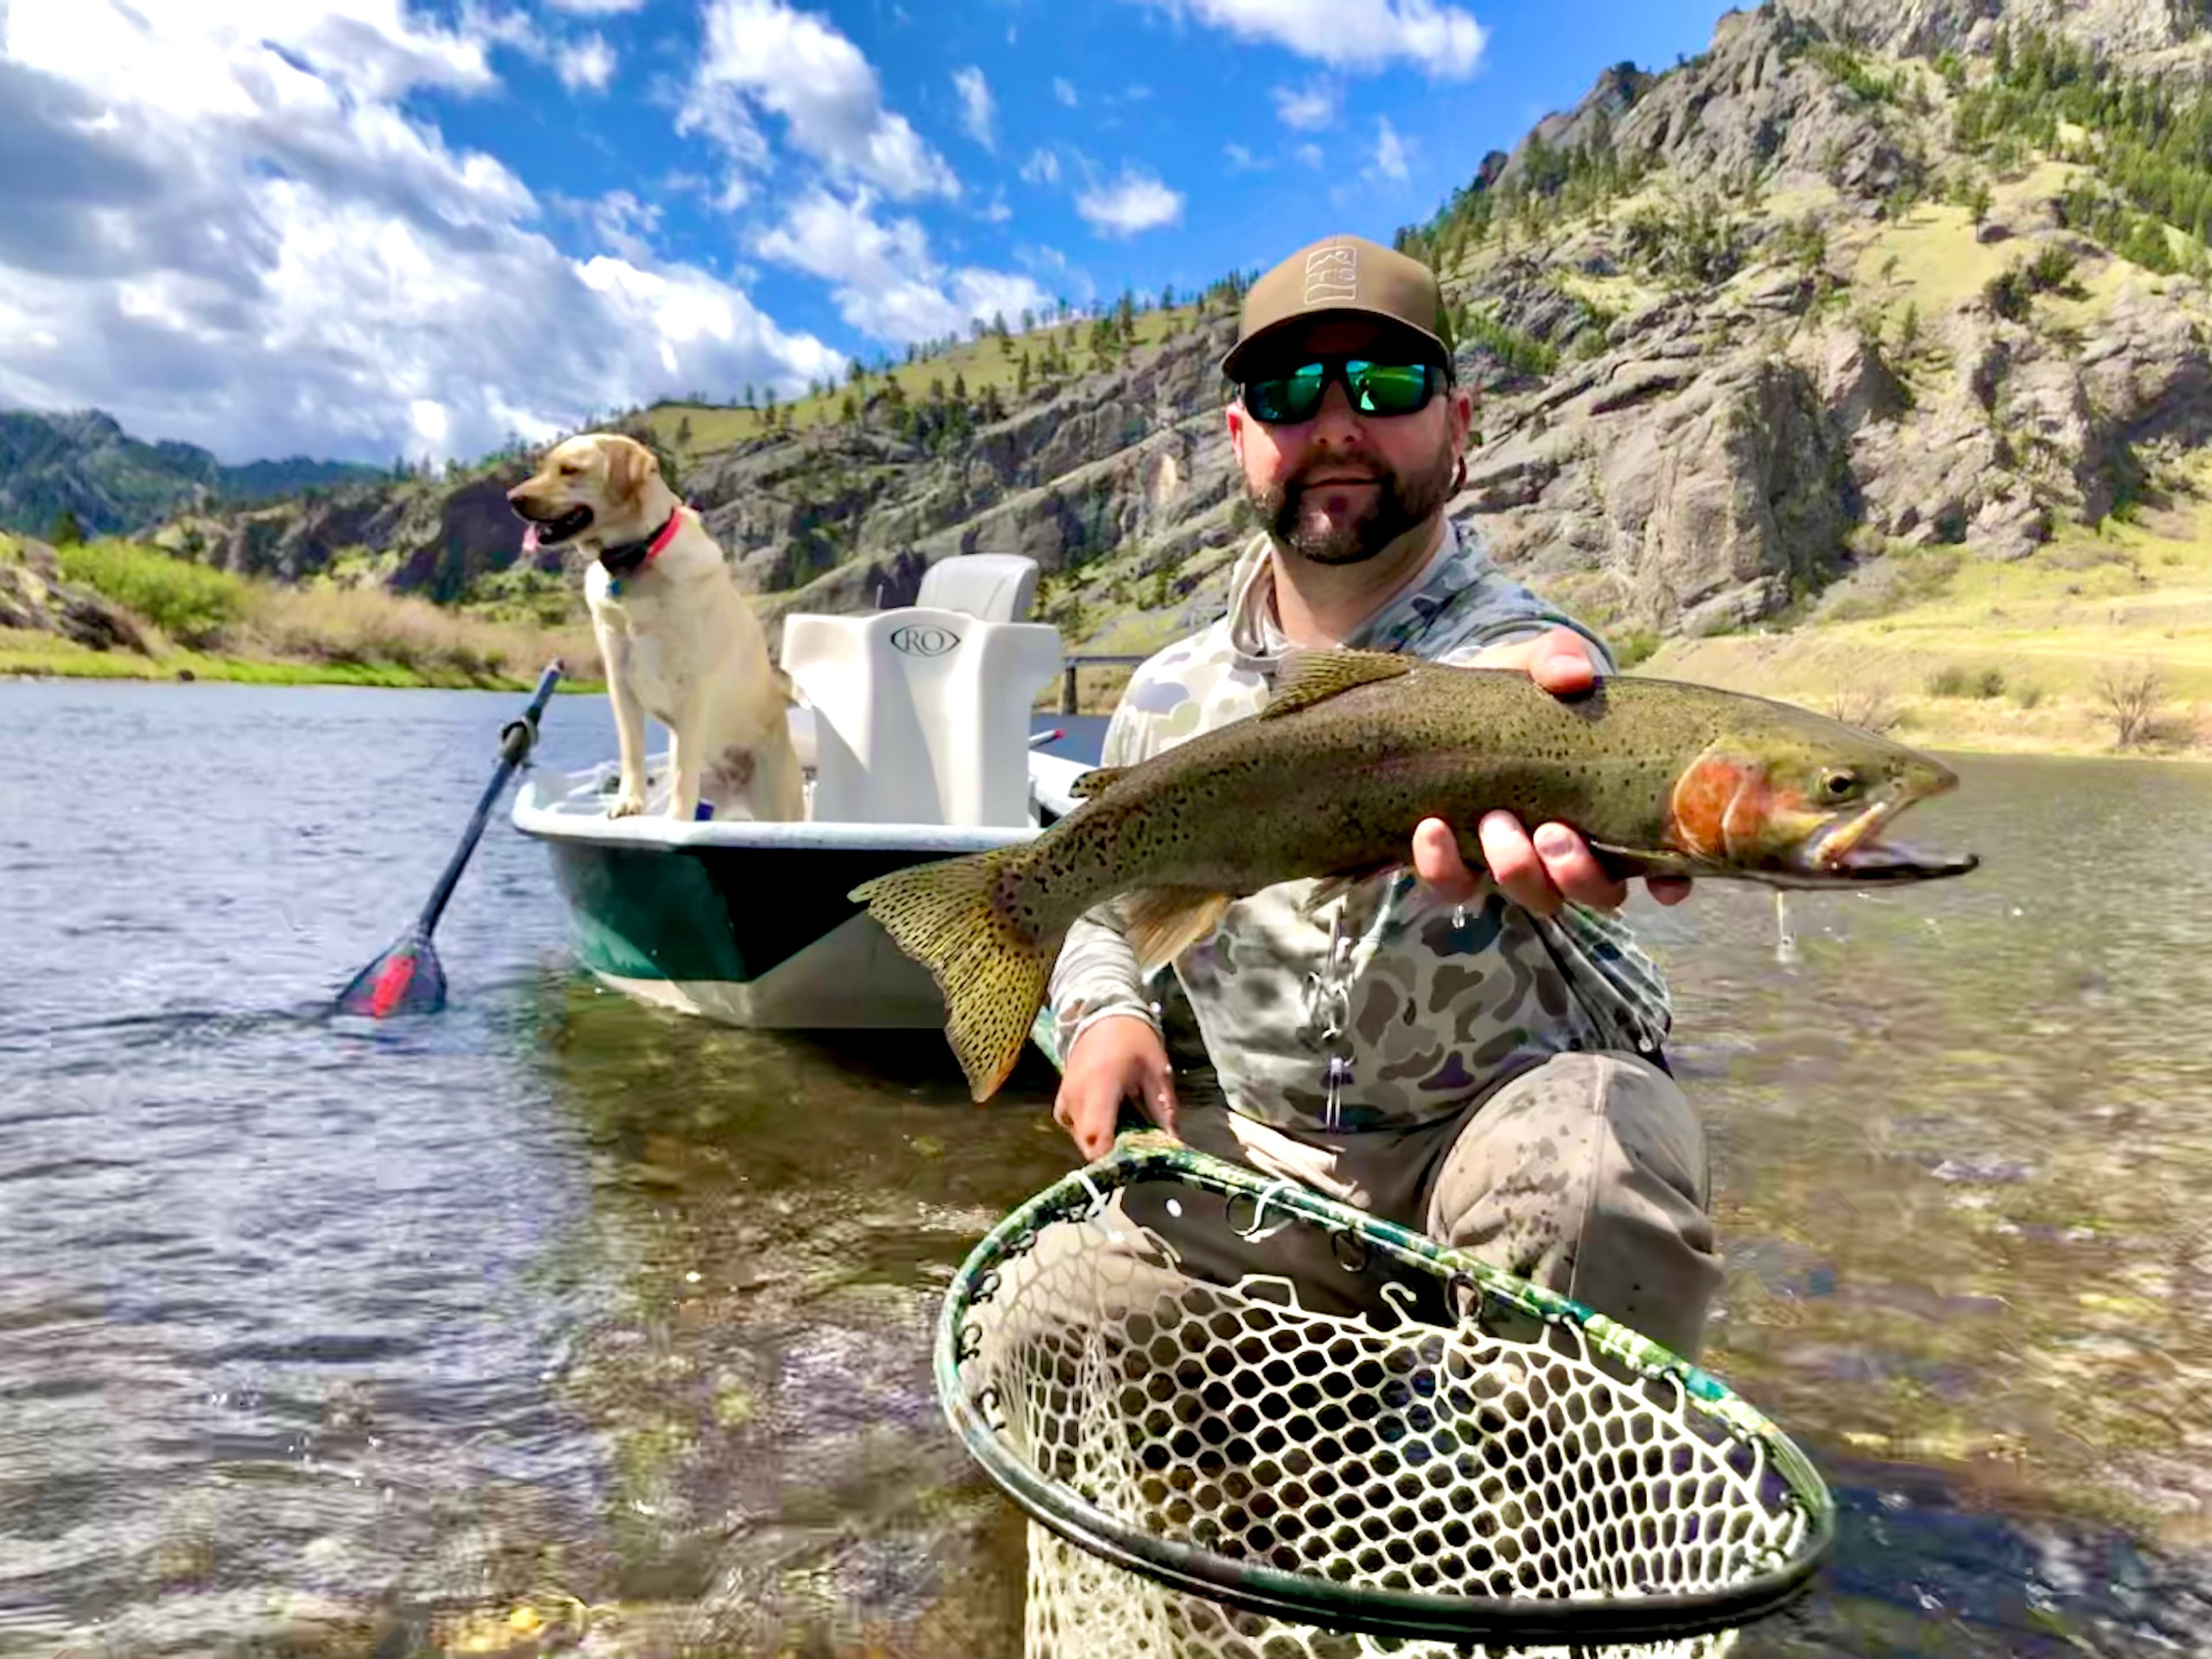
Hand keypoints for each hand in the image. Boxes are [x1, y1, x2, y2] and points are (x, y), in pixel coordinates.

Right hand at [1055, 1015, 1177, 1160]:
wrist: (1101, 1015)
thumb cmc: (1134, 1040)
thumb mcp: (1157, 1072)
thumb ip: (1164, 1110)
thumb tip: (1174, 1145)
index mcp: (1100, 1087)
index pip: (1098, 1137)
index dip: (1115, 1159)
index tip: (1138, 1164)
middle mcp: (1076, 1098)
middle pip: (1090, 1147)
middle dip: (1114, 1156)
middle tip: (1140, 1151)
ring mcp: (1065, 1101)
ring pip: (1083, 1141)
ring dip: (1105, 1144)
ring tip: (1130, 1132)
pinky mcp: (1062, 1103)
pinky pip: (1076, 1129)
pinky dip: (1094, 1132)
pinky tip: (1113, 1121)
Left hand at [1416, 627, 1693, 916]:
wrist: (1442, 702)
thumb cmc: (1511, 691)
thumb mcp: (1535, 667)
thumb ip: (1557, 660)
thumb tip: (1575, 675)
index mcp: (1607, 808)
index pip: (1658, 863)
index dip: (1668, 881)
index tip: (1664, 883)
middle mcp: (1569, 849)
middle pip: (1596, 892)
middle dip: (1578, 873)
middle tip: (1551, 832)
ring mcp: (1515, 863)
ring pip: (1534, 897)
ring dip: (1518, 870)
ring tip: (1496, 822)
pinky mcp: (1457, 867)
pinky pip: (1454, 887)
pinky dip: (1444, 865)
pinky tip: (1432, 828)